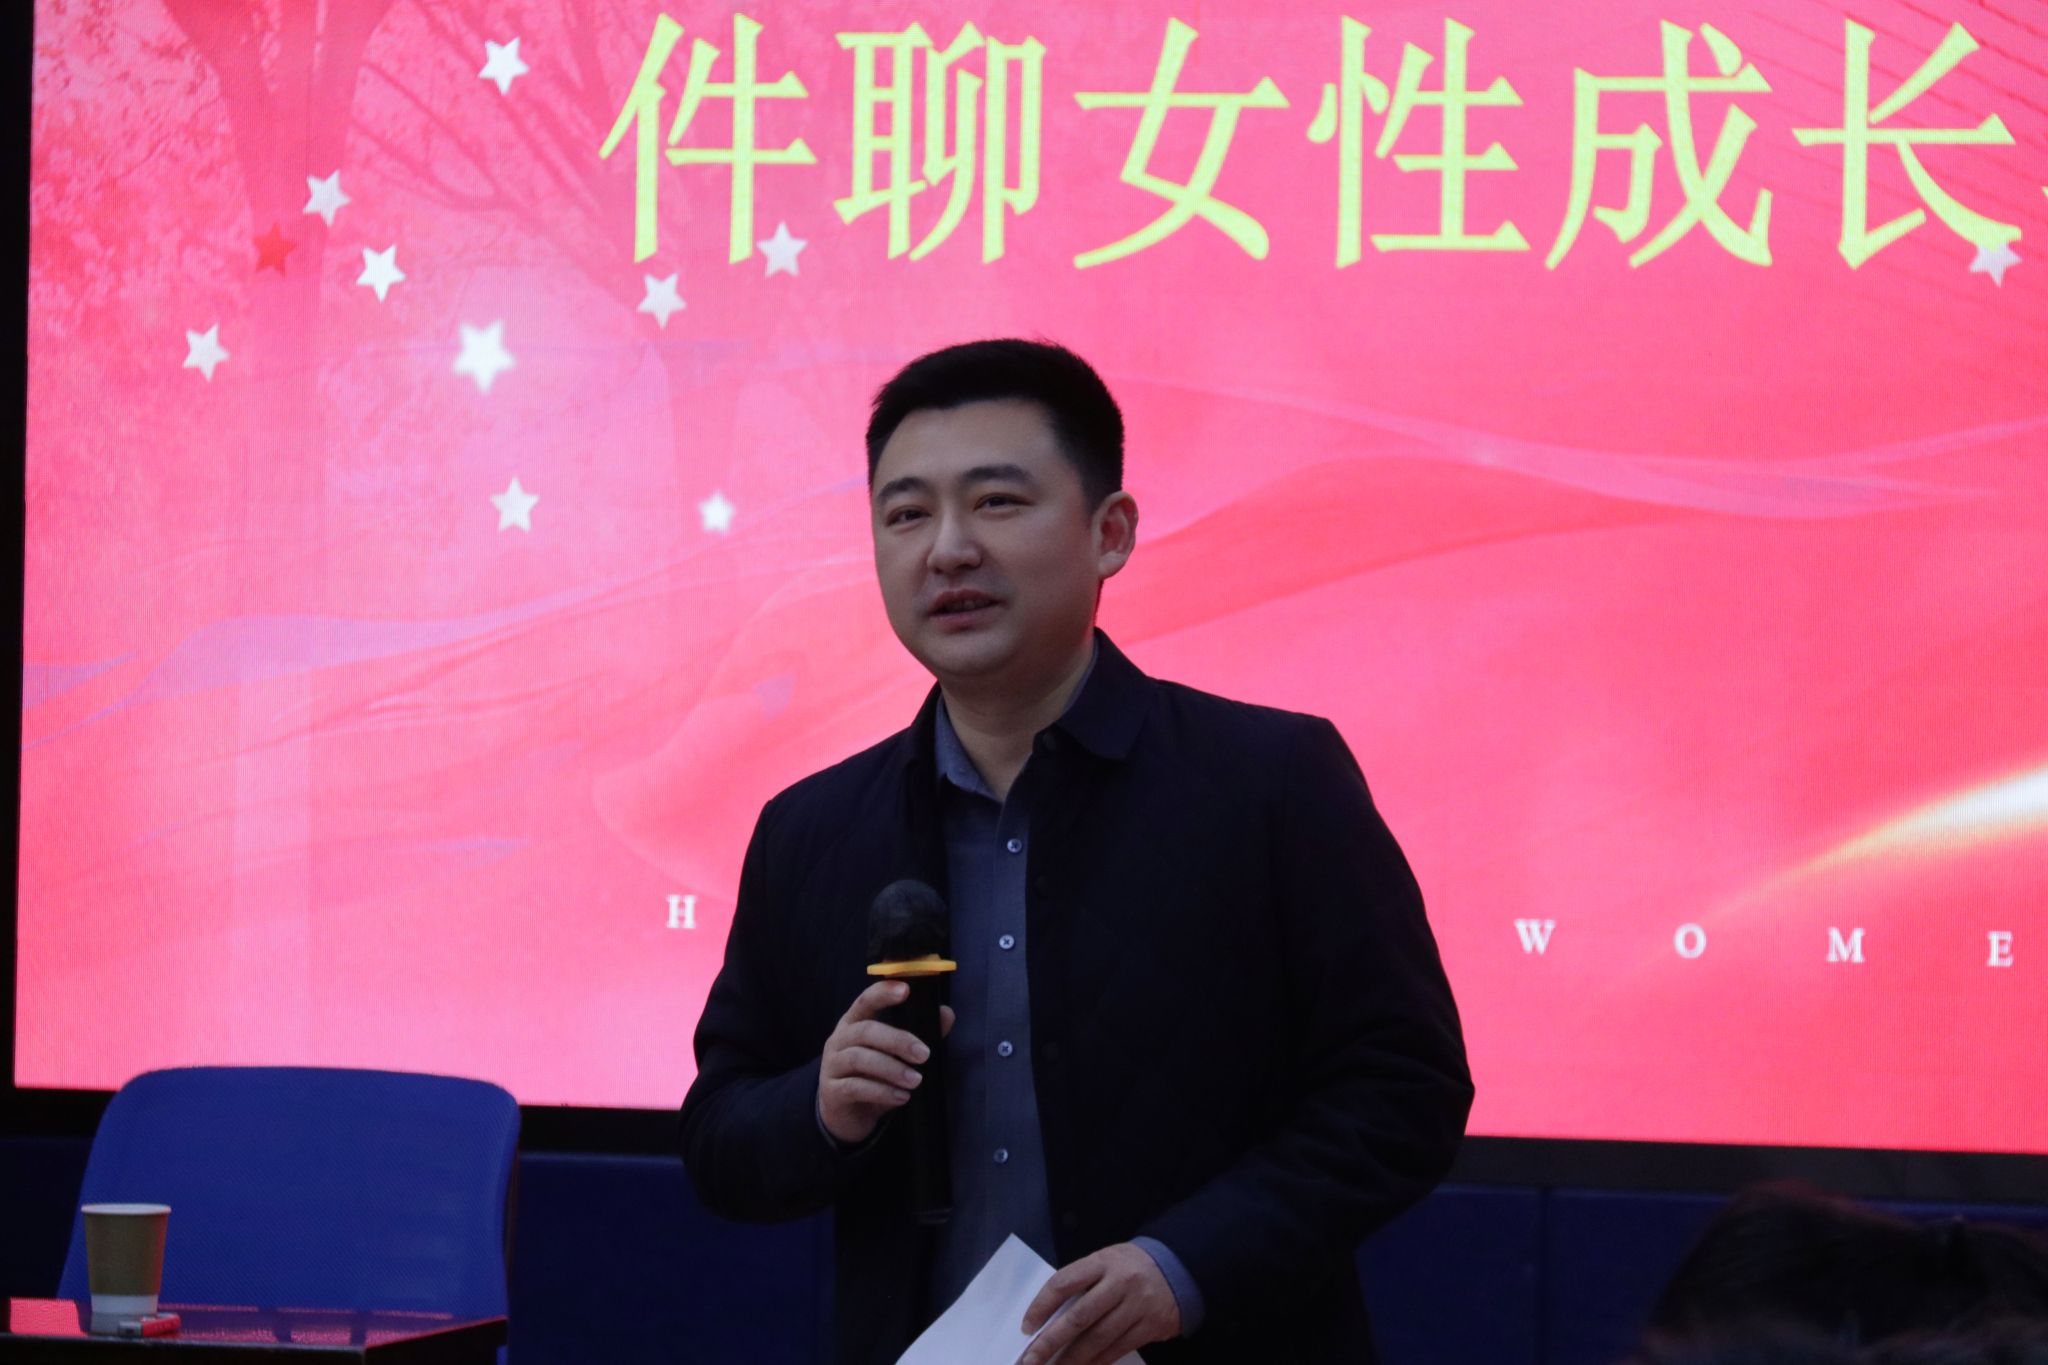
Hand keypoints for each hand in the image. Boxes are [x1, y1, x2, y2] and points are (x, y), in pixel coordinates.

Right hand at [818, 980, 952, 1144]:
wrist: (848, 1116)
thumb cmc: (874, 1077)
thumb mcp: (896, 1055)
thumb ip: (920, 1034)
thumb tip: (946, 1014)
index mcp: (854, 1023)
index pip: (866, 1001)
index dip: (883, 993)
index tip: (906, 989)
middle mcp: (839, 1039)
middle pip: (865, 1031)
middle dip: (897, 1040)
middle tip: (924, 1054)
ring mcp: (832, 1065)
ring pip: (859, 1059)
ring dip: (891, 1069)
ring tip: (916, 1080)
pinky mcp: (832, 1092)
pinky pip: (855, 1087)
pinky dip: (881, 1092)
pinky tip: (902, 1097)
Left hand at [1018, 1243, 1180, 1364]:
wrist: (1178, 1267)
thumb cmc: (1129, 1267)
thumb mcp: (1105, 1262)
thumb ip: (1082, 1284)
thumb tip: (1049, 1319)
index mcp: (1103, 1261)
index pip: (1064, 1282)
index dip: (1041, 1306)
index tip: (1027, 1327)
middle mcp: (1120, 1282)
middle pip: (1079, 1316)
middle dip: (1051, 1342)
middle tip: (1031, 1360)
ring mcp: (1138, 1305)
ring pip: (1098, 1338)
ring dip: (1073, 1358)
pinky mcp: (1151, 1325)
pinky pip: (1118, 1348)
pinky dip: (1097, 1361)